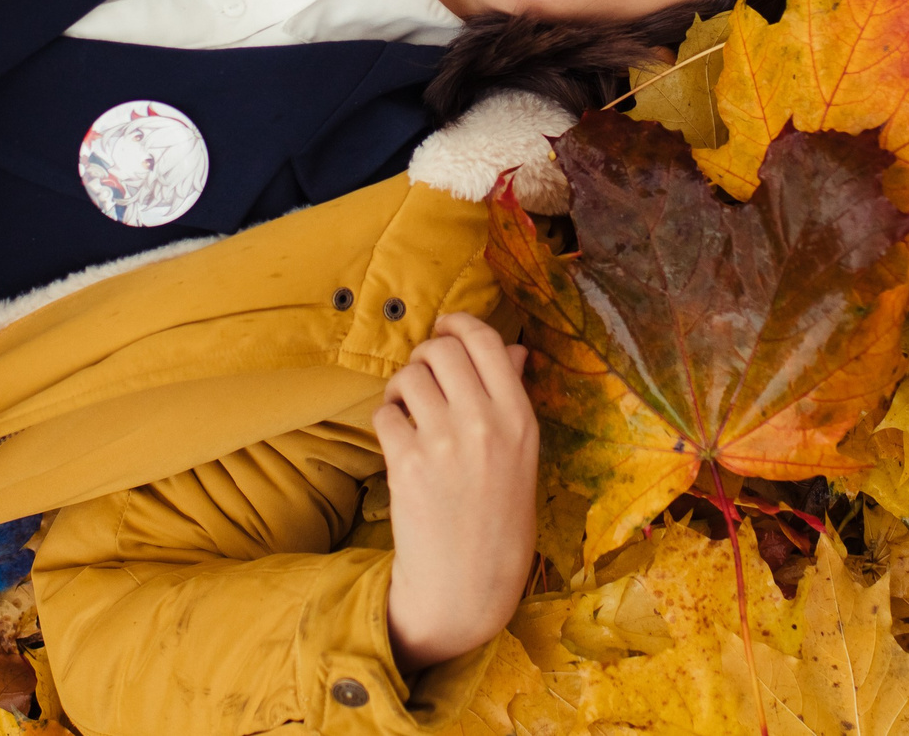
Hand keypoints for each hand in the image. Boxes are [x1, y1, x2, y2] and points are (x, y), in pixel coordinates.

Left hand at [376, 312, 539, 672]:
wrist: (467, 585)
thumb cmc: (499, 520)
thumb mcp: (523, 457)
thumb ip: (513, 398)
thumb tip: (513, 349)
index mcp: (519, 418)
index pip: (484, 340)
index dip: (458, 323)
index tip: (445, 327)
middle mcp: (484, 423)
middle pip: (441, 350)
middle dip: (426, 356)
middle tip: (424, 379)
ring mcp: (443, 443)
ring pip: (409, 376)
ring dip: (402, 387)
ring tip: (409, 411)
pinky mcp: (406, 464)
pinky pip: (384, 413)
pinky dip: (387, 420)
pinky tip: (399, 441)